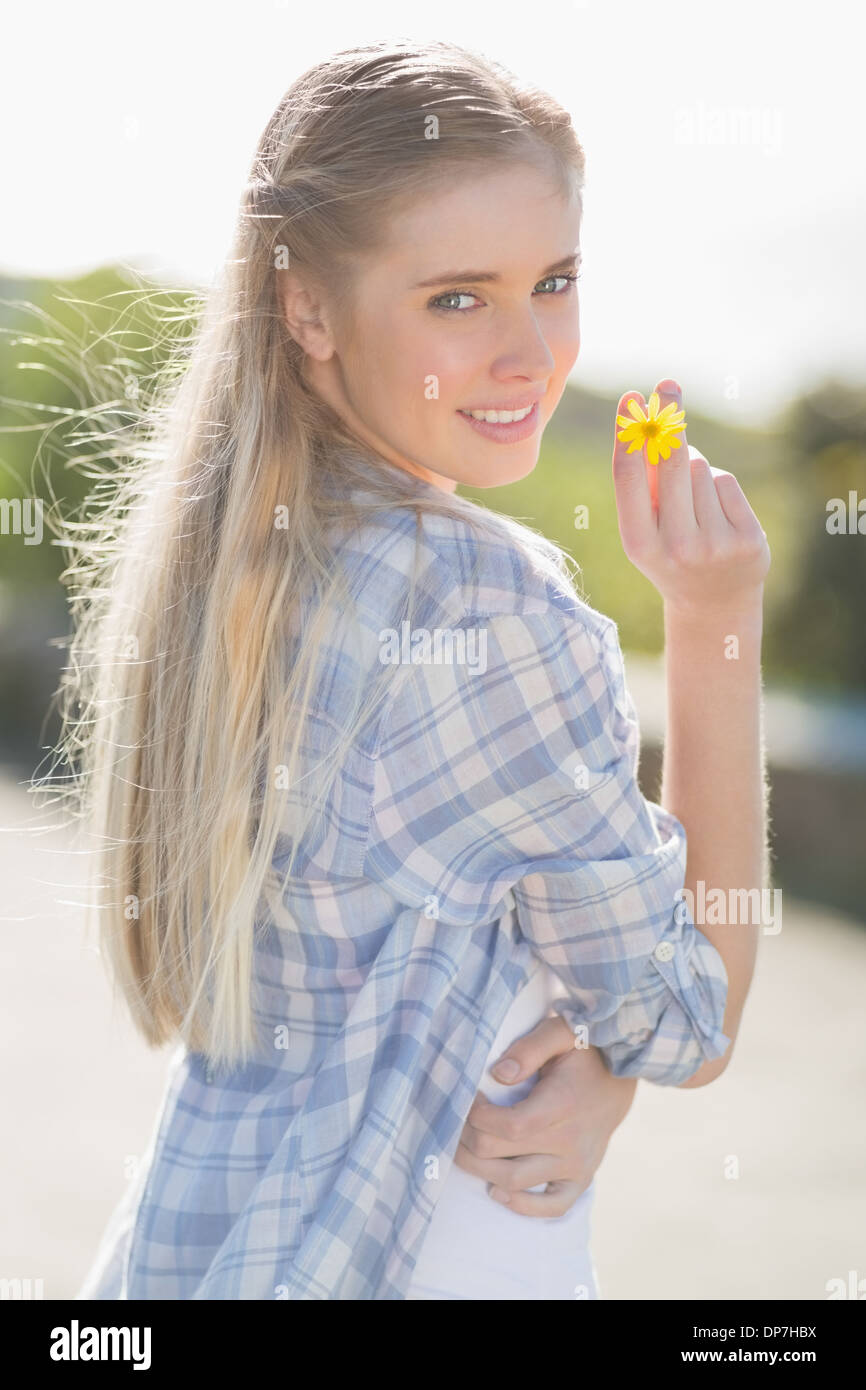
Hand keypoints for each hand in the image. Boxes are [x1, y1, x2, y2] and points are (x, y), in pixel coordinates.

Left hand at [453, 1014, 637, 1215]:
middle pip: (502, 1154)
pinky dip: (520, 1206)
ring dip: (480, 1169)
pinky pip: (552, 1207)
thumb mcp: (561, 1033)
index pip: (510, 1126)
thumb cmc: (584, 1051)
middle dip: (468, 1138)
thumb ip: (529, 1048)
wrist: (620, 1076)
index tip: (469, 1098)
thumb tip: (498, 1074)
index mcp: (563, 1104)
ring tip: (466, 1147)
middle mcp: (571, 1141)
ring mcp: (577, 1165)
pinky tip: (497, 1189)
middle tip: (459, 1120)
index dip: (478, 1117)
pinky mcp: (582, 1179)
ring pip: (515, 1182)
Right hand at [612, 379, 770, 613]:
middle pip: (672, 463)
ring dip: (694, 470)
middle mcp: (676, 547)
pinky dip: (718, 487)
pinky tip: (715, 512)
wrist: (712, 603)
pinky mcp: (747, 540)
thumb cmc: (669, 554)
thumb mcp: (646, 530)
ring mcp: (715, 545)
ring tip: (692, 504)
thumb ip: (642, 486)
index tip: (631, 399)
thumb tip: (647, 422)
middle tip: (667, 385)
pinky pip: (725, 482)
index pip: (629, 478)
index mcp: (639, 545)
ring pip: (700, 469)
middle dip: (669, 418)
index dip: (629, 434)